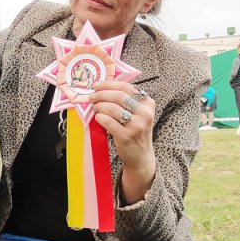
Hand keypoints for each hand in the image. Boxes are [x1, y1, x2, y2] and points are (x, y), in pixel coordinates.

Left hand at [87, 81, 155, 204]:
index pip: (126, 87)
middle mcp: (145, 113)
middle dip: (101, 94)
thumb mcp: (138, 114)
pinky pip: (108, 121)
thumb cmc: (136, 132)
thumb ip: (126, 101)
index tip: (96, 85)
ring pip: (112, 108)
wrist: (140, 156)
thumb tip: (103, 87)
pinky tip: (98, 118)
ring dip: (99, 106)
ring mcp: (136, 125)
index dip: (108, 84)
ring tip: (94, 108)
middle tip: (91, 97)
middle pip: (118, 96)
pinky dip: (100, 118)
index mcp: (148, 103)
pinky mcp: (126, 136)